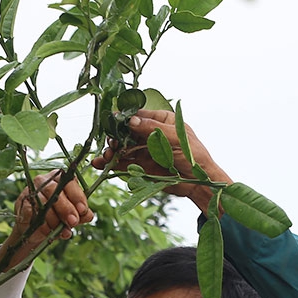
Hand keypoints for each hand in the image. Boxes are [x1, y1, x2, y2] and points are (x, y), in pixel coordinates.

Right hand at [0, 170, 93, 270]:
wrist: (37, 231)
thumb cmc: (58, 218)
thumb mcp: (73, 216)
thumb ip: (82, 214)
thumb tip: (88, 215)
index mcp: (61, 179)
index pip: (70, 182)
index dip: (77, 196)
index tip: (83, 210)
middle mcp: (45, 181)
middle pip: (55, 190)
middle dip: (66, 208)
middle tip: (73, 222)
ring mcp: (31, 191)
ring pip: (43, 202)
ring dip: (54, 219)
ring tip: (59, 230)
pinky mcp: (21, 202)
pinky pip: (31, 212)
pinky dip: (41, 224)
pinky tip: (47, 231)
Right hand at [96, 109, 231, 212]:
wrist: (197, 181)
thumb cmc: (193, 155)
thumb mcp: (175, 138)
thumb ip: (152, 129)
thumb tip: (131, 121)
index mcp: (161, 121)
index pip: (140, 115)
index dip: (125, 117)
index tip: (113, 119)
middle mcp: (150, 134)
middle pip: (127, 131)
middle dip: (116, 136)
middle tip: (112, 142)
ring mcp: (143, 150)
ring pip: (122, 147)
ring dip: (112, 150)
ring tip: (107, 155)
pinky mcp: (139, 166)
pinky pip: (122, 163)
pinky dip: (110, 163)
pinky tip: (100, 164)